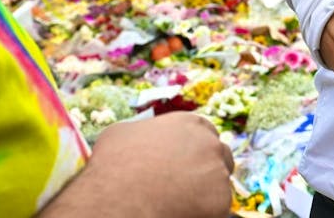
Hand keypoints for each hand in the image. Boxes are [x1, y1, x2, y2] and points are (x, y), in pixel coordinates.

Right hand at [87, 112, 233, 217]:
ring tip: (178, 202)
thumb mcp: (122, 135)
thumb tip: (143, 136)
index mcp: (190, 124)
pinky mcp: (222, 201)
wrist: (115, 202)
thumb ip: (146, 131)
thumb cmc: (112, 167)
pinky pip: (217, 208)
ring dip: (206, 191)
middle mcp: (210, 144)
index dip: (195, 151)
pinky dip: (203, 212)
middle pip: (220, 157)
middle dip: (208, 169)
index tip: (185, 164)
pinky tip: (181, 213)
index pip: (206, 135)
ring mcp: (219, 172)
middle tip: (187, 186)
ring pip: (220, 183)